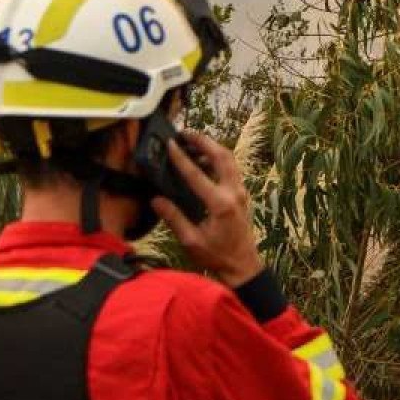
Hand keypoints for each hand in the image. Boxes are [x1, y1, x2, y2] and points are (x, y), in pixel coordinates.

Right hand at [152, 130, 263, 287]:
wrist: (243, 266)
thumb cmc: (216, 257)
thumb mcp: (191, 241)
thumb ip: (174, 218)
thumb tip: (156, 200)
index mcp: (220, 204)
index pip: (197, 174)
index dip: (181, 158)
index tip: (170, 143)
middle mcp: (234, 193)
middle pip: (221, 156)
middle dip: (203, 141)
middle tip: (184, 132)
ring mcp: (241, 192)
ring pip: (230, 159)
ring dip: (213, 146)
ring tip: (193, 140)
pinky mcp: (242, 194)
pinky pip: (232, 169)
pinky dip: (219, 158)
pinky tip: (205, 158)